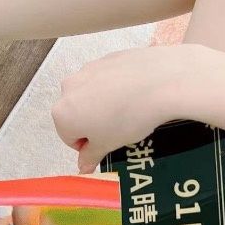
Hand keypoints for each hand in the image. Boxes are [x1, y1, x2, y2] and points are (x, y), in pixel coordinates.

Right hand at [51, 43, 212, 171]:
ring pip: (90, 95)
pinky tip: (134, 95)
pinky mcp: (106, 58)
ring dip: (103, 105)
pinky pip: (105, 79)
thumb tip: (84, 166)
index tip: (105, 145)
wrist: (163, 81)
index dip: (88, 146)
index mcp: (62, 114)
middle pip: (76, 114)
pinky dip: (115, 88)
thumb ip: (91, 156)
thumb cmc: (131, 116)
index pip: (69, 138)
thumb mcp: (109, 144)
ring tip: (128, 111)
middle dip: (93, 123)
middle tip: (117, 130)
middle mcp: (68, 88)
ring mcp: (87, 69)